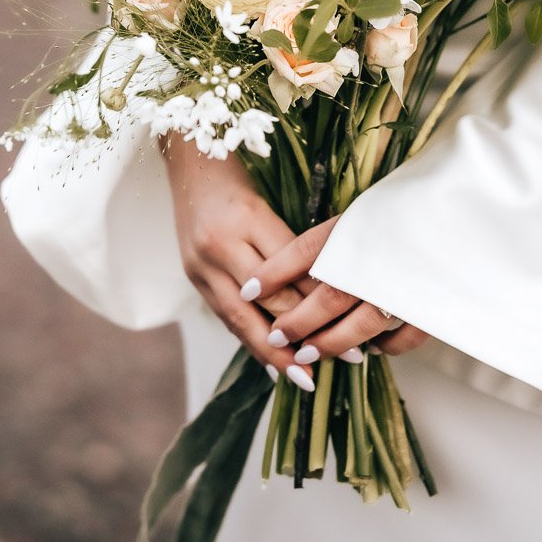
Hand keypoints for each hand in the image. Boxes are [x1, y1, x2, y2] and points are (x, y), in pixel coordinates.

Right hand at [158, 134, 319, 380]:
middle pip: (266, 302)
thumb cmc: (239, 178)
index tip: (351, 326)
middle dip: (303, 336)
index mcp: (248, 217)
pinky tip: (271, 364)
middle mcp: (221, 245)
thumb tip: (328, 292)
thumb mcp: (269, 203)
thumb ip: (293, 247)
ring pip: (242, 319)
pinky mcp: (193, 277)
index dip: (320, 302)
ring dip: (275, 353)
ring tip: (304, 378)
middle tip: (341, 359)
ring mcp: (201, 264)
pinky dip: (250, 341)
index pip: (291, 271)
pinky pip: (225, 317)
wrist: (189, 164)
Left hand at [241, 215, 429, 361]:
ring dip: (330, 342)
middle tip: (275, 335)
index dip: (274, 271)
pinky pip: (400, 336)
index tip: (247, 288)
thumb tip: (302, 266)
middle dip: (297, 319)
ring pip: (360, 323)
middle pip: (329, 293)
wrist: (477, 206)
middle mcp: (382, 252)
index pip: (307, 248)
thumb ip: (342, 236)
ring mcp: (408, 282)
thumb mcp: (371, 208)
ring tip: (306, 352)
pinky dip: (381, 346)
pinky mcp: (435, 305)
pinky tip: (367, 347)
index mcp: (363, 221)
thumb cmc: (416, 204)